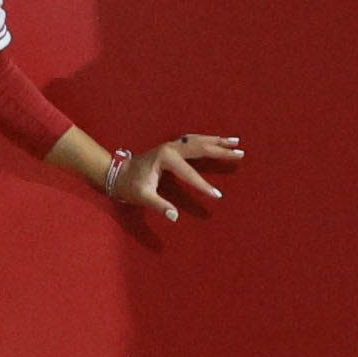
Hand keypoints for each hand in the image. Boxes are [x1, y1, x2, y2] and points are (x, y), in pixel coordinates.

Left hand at [112, 132, 241, 223]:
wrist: (117, 173)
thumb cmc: (130, 186)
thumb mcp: (142, 197)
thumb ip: (159, 206)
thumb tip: (174, 216)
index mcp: (165, 158)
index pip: (190, 173)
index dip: (203, 185)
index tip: (218, 195)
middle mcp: (170, 147)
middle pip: (200, 148)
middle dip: (220, 151)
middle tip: (240, 153)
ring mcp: (170, 145)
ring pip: (198, 140)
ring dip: (217, 141)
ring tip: (236, 141)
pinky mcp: (171, 146)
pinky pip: (193, 141)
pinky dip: (207, 140)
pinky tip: (217, 140)